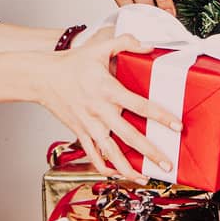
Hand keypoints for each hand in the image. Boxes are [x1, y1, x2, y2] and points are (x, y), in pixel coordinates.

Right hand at [33, 25, 181, 183]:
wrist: (42, 77)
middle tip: (167, 164)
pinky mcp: (80, 132)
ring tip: (144, 178)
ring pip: (110, 152)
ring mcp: (89, 124)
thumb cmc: (72, 63)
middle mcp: (100, 110)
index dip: (160, 116)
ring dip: (128, 168)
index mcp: (108, 89)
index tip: (176, 125)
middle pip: (129, 135)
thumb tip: (148, 46)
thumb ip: (125, 43)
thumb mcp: (99, 47)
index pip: (140, 105)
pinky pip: (93, 155)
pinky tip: (117, 174)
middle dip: (150, 152)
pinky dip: (104, 167)